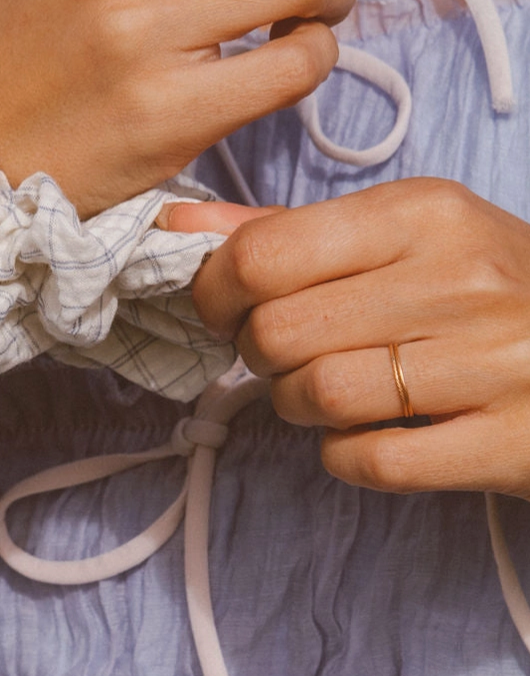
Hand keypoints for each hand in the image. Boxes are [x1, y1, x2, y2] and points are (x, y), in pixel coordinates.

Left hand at [172, 180, 529, 497]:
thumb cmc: (485, 289)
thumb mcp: (404, 235)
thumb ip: (288, 231)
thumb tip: (178, 221)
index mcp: (426, 213)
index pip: (265, 252)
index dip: (217, 290)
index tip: (226, 307)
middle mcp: (461, 278)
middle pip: (281, 328)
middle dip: (256, 353)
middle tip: (277, 355)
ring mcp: (493, 362)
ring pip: (320, 394)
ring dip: (296, 406)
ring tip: (321, 394)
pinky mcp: (509, 441)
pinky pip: (374, 462)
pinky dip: (345, 455)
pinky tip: (363, 436)